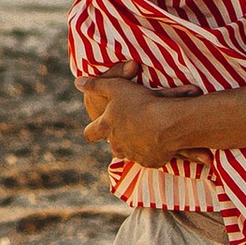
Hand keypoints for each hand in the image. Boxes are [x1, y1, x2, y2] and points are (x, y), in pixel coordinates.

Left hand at [81, 73, 195, 168]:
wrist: (167, 124)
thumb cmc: (140, 102)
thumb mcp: (116, 86)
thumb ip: (96, 85)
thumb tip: (78, 82)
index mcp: (106, 127)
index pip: (90, 133)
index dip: (92, 130)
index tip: (95, 128)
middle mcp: (117, 145)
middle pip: (113, 145)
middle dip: (118, 139)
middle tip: (127, 129)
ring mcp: (133, 155)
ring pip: (130, 153)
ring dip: (134, 146)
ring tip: (144, 134)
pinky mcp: (150, 162)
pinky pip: (148, 158)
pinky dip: (151, 152)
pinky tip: (159, 142)